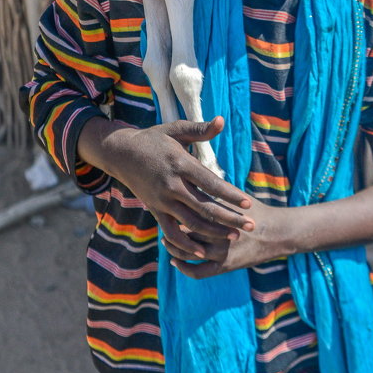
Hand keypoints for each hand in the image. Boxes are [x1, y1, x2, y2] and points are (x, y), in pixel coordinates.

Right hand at [77, 115, 254, 257]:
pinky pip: (171, 232)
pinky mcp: (154, 210)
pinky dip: (186, 244)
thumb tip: (221, 120)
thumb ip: (199, 129)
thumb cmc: (154, 139)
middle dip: (230, 218)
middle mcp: (172, 185)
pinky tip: (202, 251)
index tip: (248, 203)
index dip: (230, 195)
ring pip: (191, 223)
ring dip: (214, 232)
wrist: (122, 154)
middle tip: (251, 226)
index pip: (210, 183)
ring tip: (234, 237)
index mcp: (180, 164)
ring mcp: (162, 200)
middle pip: (205, 207)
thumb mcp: (175, 130)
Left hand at [162, 196, 292, 277]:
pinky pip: (198, 272)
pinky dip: (184, 268)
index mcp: (220, 213)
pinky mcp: (224, 267)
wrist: (276, 232)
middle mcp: (219, 233)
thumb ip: (214, 190)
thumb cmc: (254, 209)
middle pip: (185, 231)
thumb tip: (192, 173)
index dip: (174, 208)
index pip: (189, 210)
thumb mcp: (234, 196)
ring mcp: (221, 252)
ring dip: (173, 247)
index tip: (165, 202)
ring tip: (165, 240)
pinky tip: (174, 261)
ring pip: (188, 252)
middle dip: (171, 227)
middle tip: (162, 220)